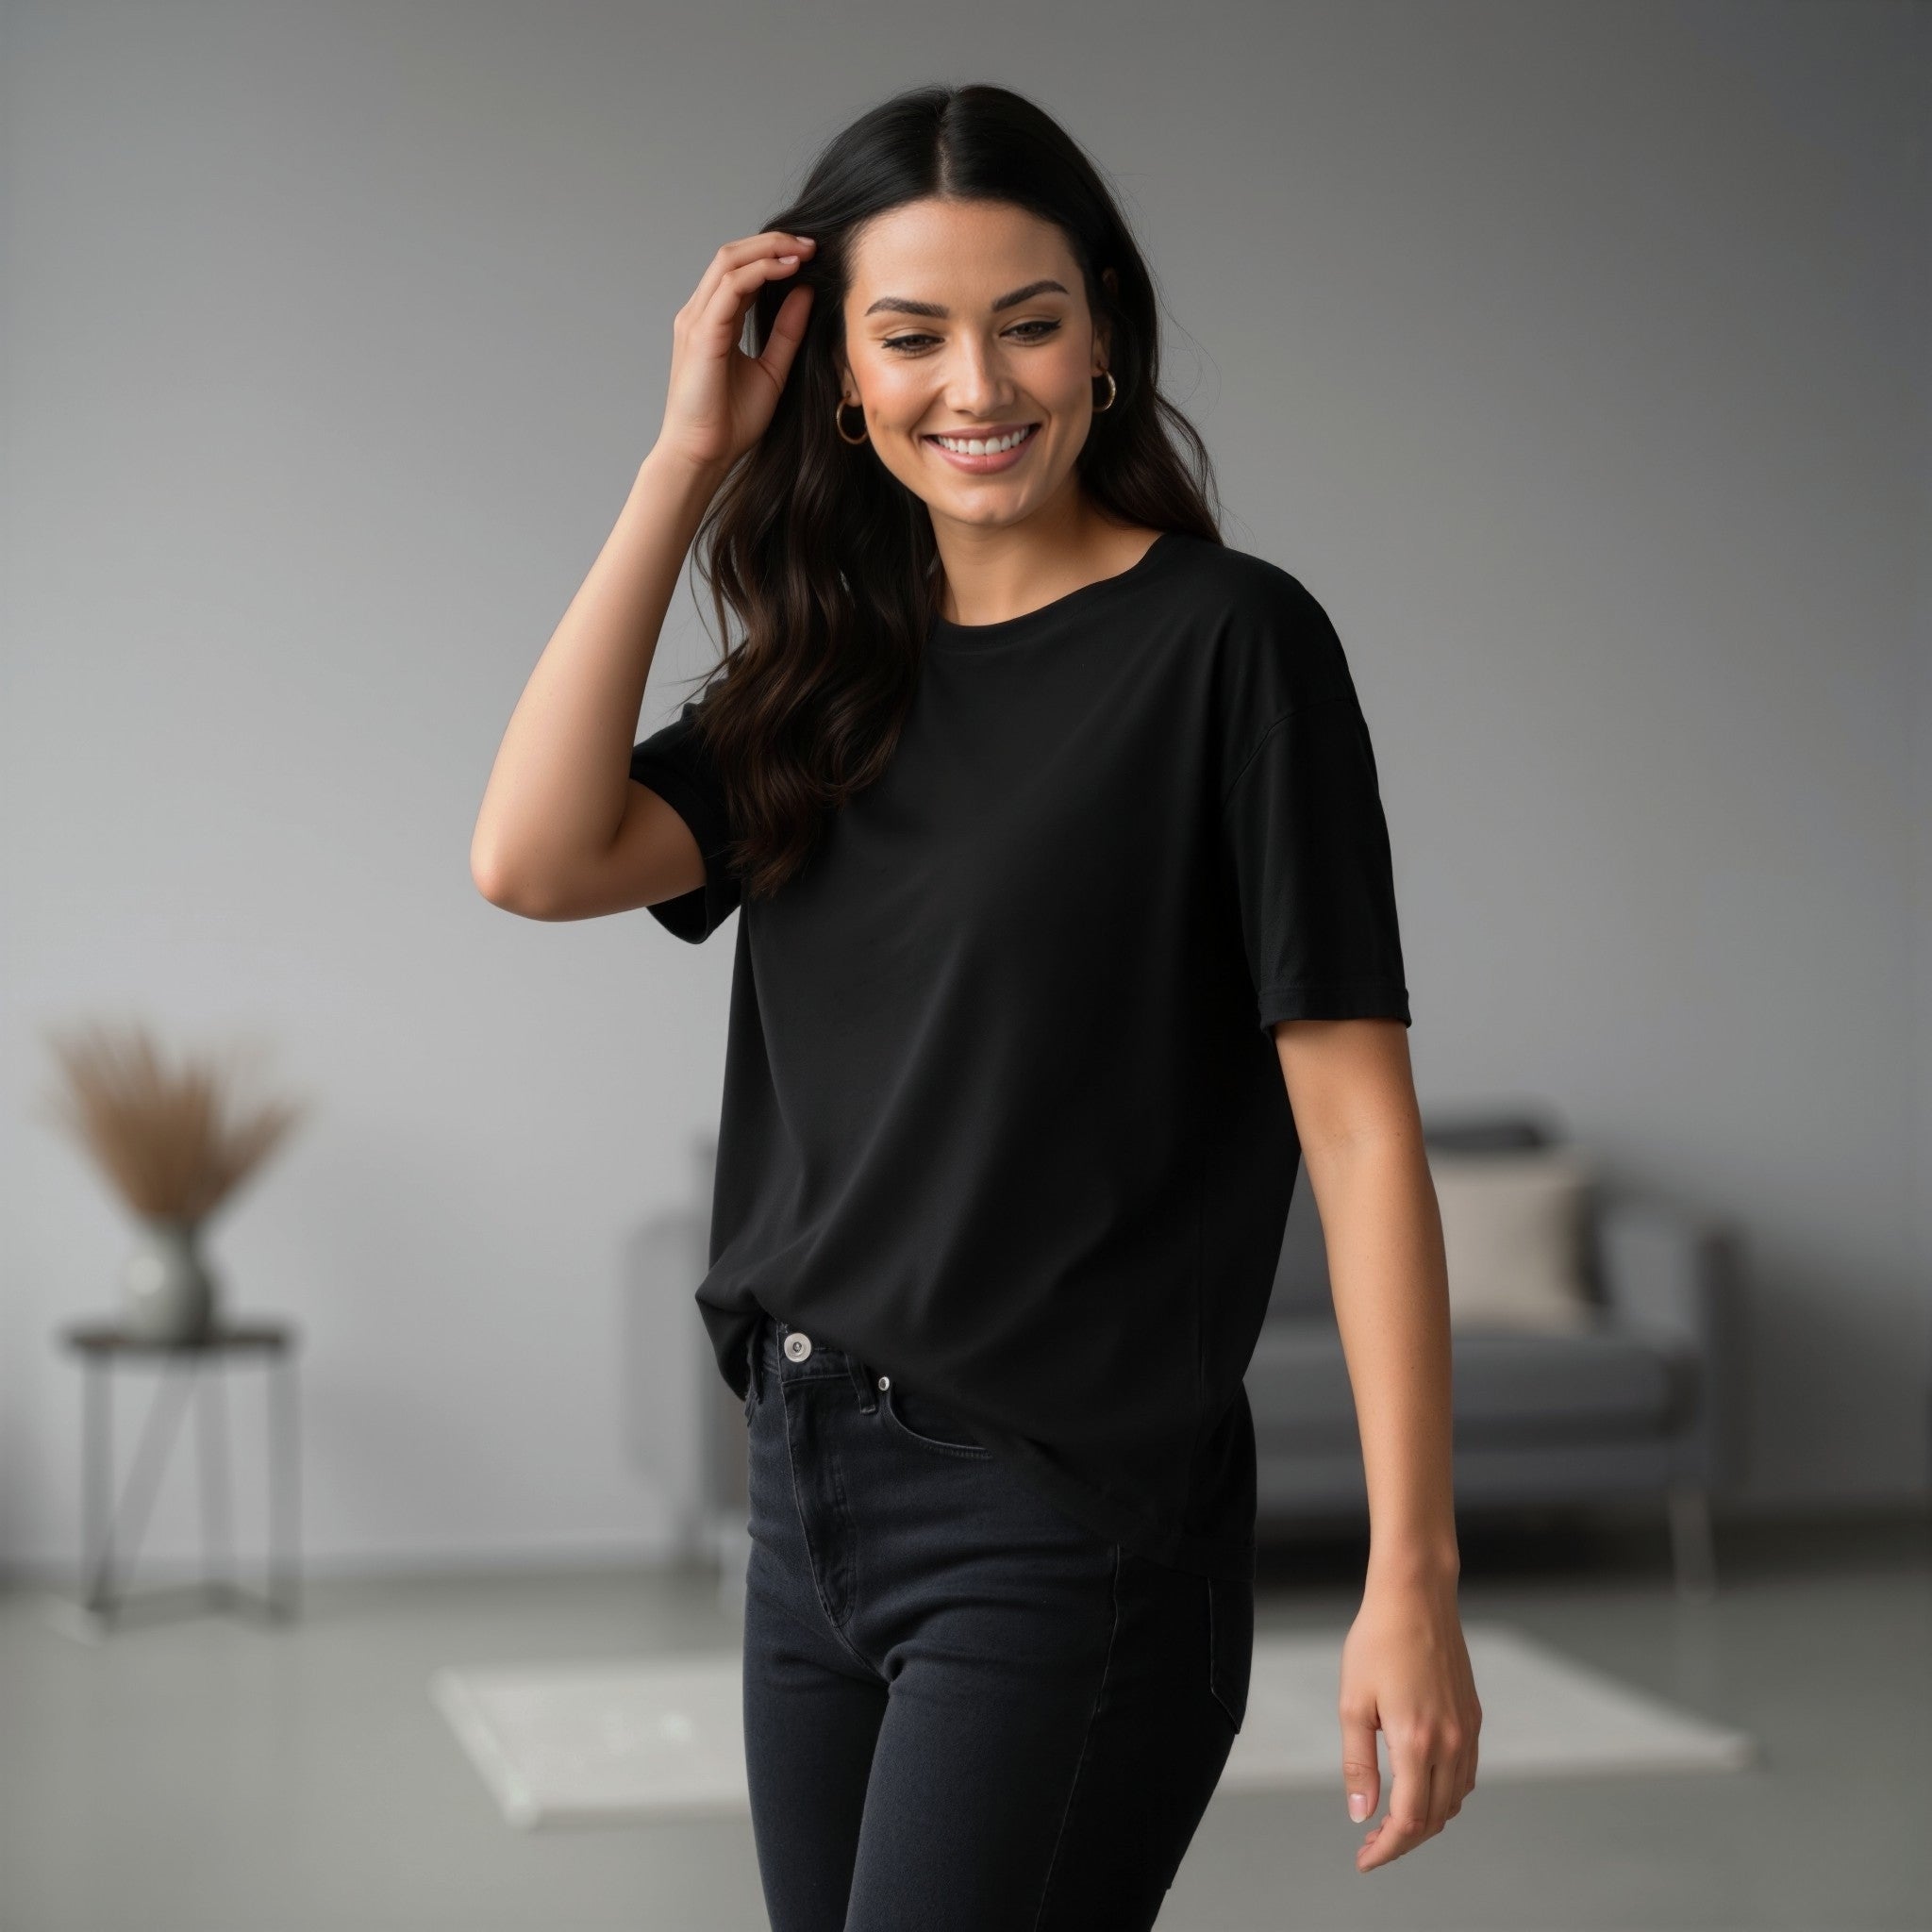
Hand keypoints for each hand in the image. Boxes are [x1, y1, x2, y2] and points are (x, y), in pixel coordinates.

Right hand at [654, 229, 816, 473]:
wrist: (704, 454)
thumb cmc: (730, 422)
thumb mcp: (772, 370)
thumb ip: (787, 332)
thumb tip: (806, 293)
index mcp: (713, 321)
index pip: (739, 270)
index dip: (772, 255)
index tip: (809, 255)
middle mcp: (700, 314)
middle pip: (732, 255)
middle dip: (773, 242)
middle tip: (811, 243)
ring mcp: (696, 320)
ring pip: (728, 261)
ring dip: (768, 249)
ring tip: (803, 250)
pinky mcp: (701, 333)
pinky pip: (730, 286)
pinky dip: (760, 271)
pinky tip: (787, 269)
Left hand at [1337, 1569, 1480, 1870]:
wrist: (1416, 1596)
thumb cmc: (1377, 1641)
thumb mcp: (1353, 1703)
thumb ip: (1358, 1764)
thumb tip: (1361, 1815)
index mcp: (1416, 1742)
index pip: (1409, 1820)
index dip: (1387, 1848)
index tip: (1363, 1859)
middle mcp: (1450, 1742)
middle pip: (1435, 1818)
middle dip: (1403, 1841)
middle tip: (1370, 1845)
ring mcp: (1466, 1730)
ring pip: (1455, 1799)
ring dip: (1426, 1819)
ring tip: (1390, 1821)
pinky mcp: (1472, 1716)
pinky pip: (1465, 1773)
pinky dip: (1444, 1794)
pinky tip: (1418, 1787)